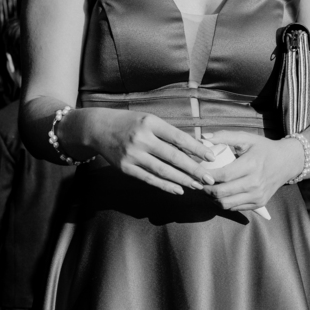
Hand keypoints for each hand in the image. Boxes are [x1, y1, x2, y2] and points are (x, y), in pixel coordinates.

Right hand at [79, 109, 216, 194]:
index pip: (178, 138)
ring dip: (183, 180)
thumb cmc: (129, 123)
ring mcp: (132, 155)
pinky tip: (179, 190)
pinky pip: (149, 179)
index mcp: (150, 123)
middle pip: (173, 157)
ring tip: (197, 186)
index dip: (197, 149)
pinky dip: (166, 186)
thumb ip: (168, 133)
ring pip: (163, 171)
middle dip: (194, 169)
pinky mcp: (125, 168)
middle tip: (210, 179)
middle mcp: (141, 139)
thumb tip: (194, 148)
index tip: (212, 157)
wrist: (98, 128)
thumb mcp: (149, 120)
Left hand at [202, 131, 303, 211]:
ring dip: (212, 199)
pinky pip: (235, 208)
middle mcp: (255, 183)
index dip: (207, 176)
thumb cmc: (263, 149)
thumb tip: (202, 138)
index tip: (198, 172)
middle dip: (206, 189)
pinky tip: (219, 194)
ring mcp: (257, 195)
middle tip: (200, 182)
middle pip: (222, 192)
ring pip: (226, 204)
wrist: (286, 162)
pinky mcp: (259, 203)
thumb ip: (224, 136)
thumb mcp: (246, 138)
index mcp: (251, 165)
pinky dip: (224, 203)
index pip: (223, 175)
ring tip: (207, 190)